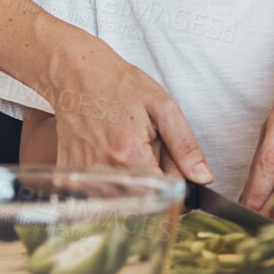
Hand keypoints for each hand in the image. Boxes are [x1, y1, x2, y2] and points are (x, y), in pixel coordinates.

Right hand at [49, 43, 211, 183]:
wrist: (78, 75)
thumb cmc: (120, 87)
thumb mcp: (163, 108)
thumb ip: (185, 147)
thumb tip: (203, 177)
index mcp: (128, 156)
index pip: (162, 194)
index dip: (173, 184)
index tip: (172, 168)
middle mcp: (103, 171)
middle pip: (141, 197)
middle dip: (153, 181)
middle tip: (147, 148)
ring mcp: (83, 176)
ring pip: (121, 197)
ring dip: (132, 181)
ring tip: (127, 147)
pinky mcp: (70, 176)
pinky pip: (99, 192)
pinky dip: (111, 179)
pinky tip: (109, 152)